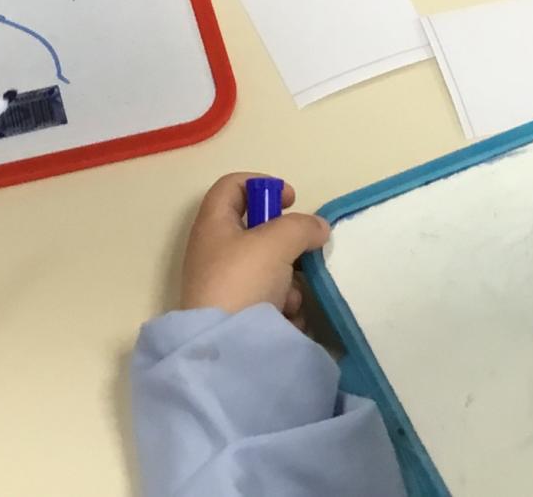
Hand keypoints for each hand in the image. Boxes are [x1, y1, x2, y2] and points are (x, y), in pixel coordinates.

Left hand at [177, 173, 329, 325]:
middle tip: (300, 250)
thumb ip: (301, 227)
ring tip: (290, 296)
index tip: (290, 200)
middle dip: (286, 243)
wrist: (226, 348)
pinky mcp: (239, 317)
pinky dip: (284, 307)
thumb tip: (318, 229)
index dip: (262, 184)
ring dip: (289, 280)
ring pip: (269, 269)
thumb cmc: (243, 281)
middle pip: (257, 232)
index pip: (233, 186)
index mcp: (213, 225)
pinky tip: (288, 319)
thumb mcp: (276, 241)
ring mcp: (227, 287)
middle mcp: (216, 253)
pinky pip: (270, 301)